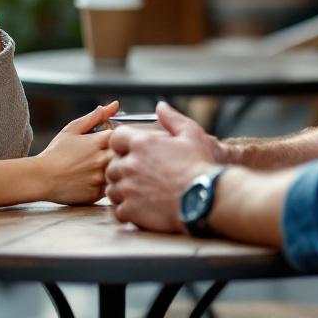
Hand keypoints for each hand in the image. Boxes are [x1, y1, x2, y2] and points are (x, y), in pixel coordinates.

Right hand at [34, 101, 118, 205]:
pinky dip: (106, 185)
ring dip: (114, 171)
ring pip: (119, 173)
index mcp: (99, 141)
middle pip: (125, 155)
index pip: (123, 137)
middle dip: (119, 155)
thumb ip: (95, 117)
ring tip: (96, 171)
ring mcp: (101, 178)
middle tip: (105, 158)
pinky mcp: (97, 194)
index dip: (117, 139)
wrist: (41, 178)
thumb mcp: (72, 129)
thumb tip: (114, 104)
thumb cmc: (55, 152)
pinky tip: (92, 182)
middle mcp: (103, 159)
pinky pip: (111, 189)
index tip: (107, 143)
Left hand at [105, 101, 216, 232]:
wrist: (205, 198)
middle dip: (122, 169)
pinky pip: (118, 210)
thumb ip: (172, 119)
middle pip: (112, 165)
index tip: (132, 152)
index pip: (115, 138)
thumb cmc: (200, 165)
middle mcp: (130, 165)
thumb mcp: (191, 134)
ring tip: (140, 193)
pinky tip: (140, 208)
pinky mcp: (131, 211)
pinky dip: (126, 210)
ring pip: (112, 188)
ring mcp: (128, 189)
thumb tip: (161, 106)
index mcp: (141, 144)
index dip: (122, 145)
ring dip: (122, 190)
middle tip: (139, 176)